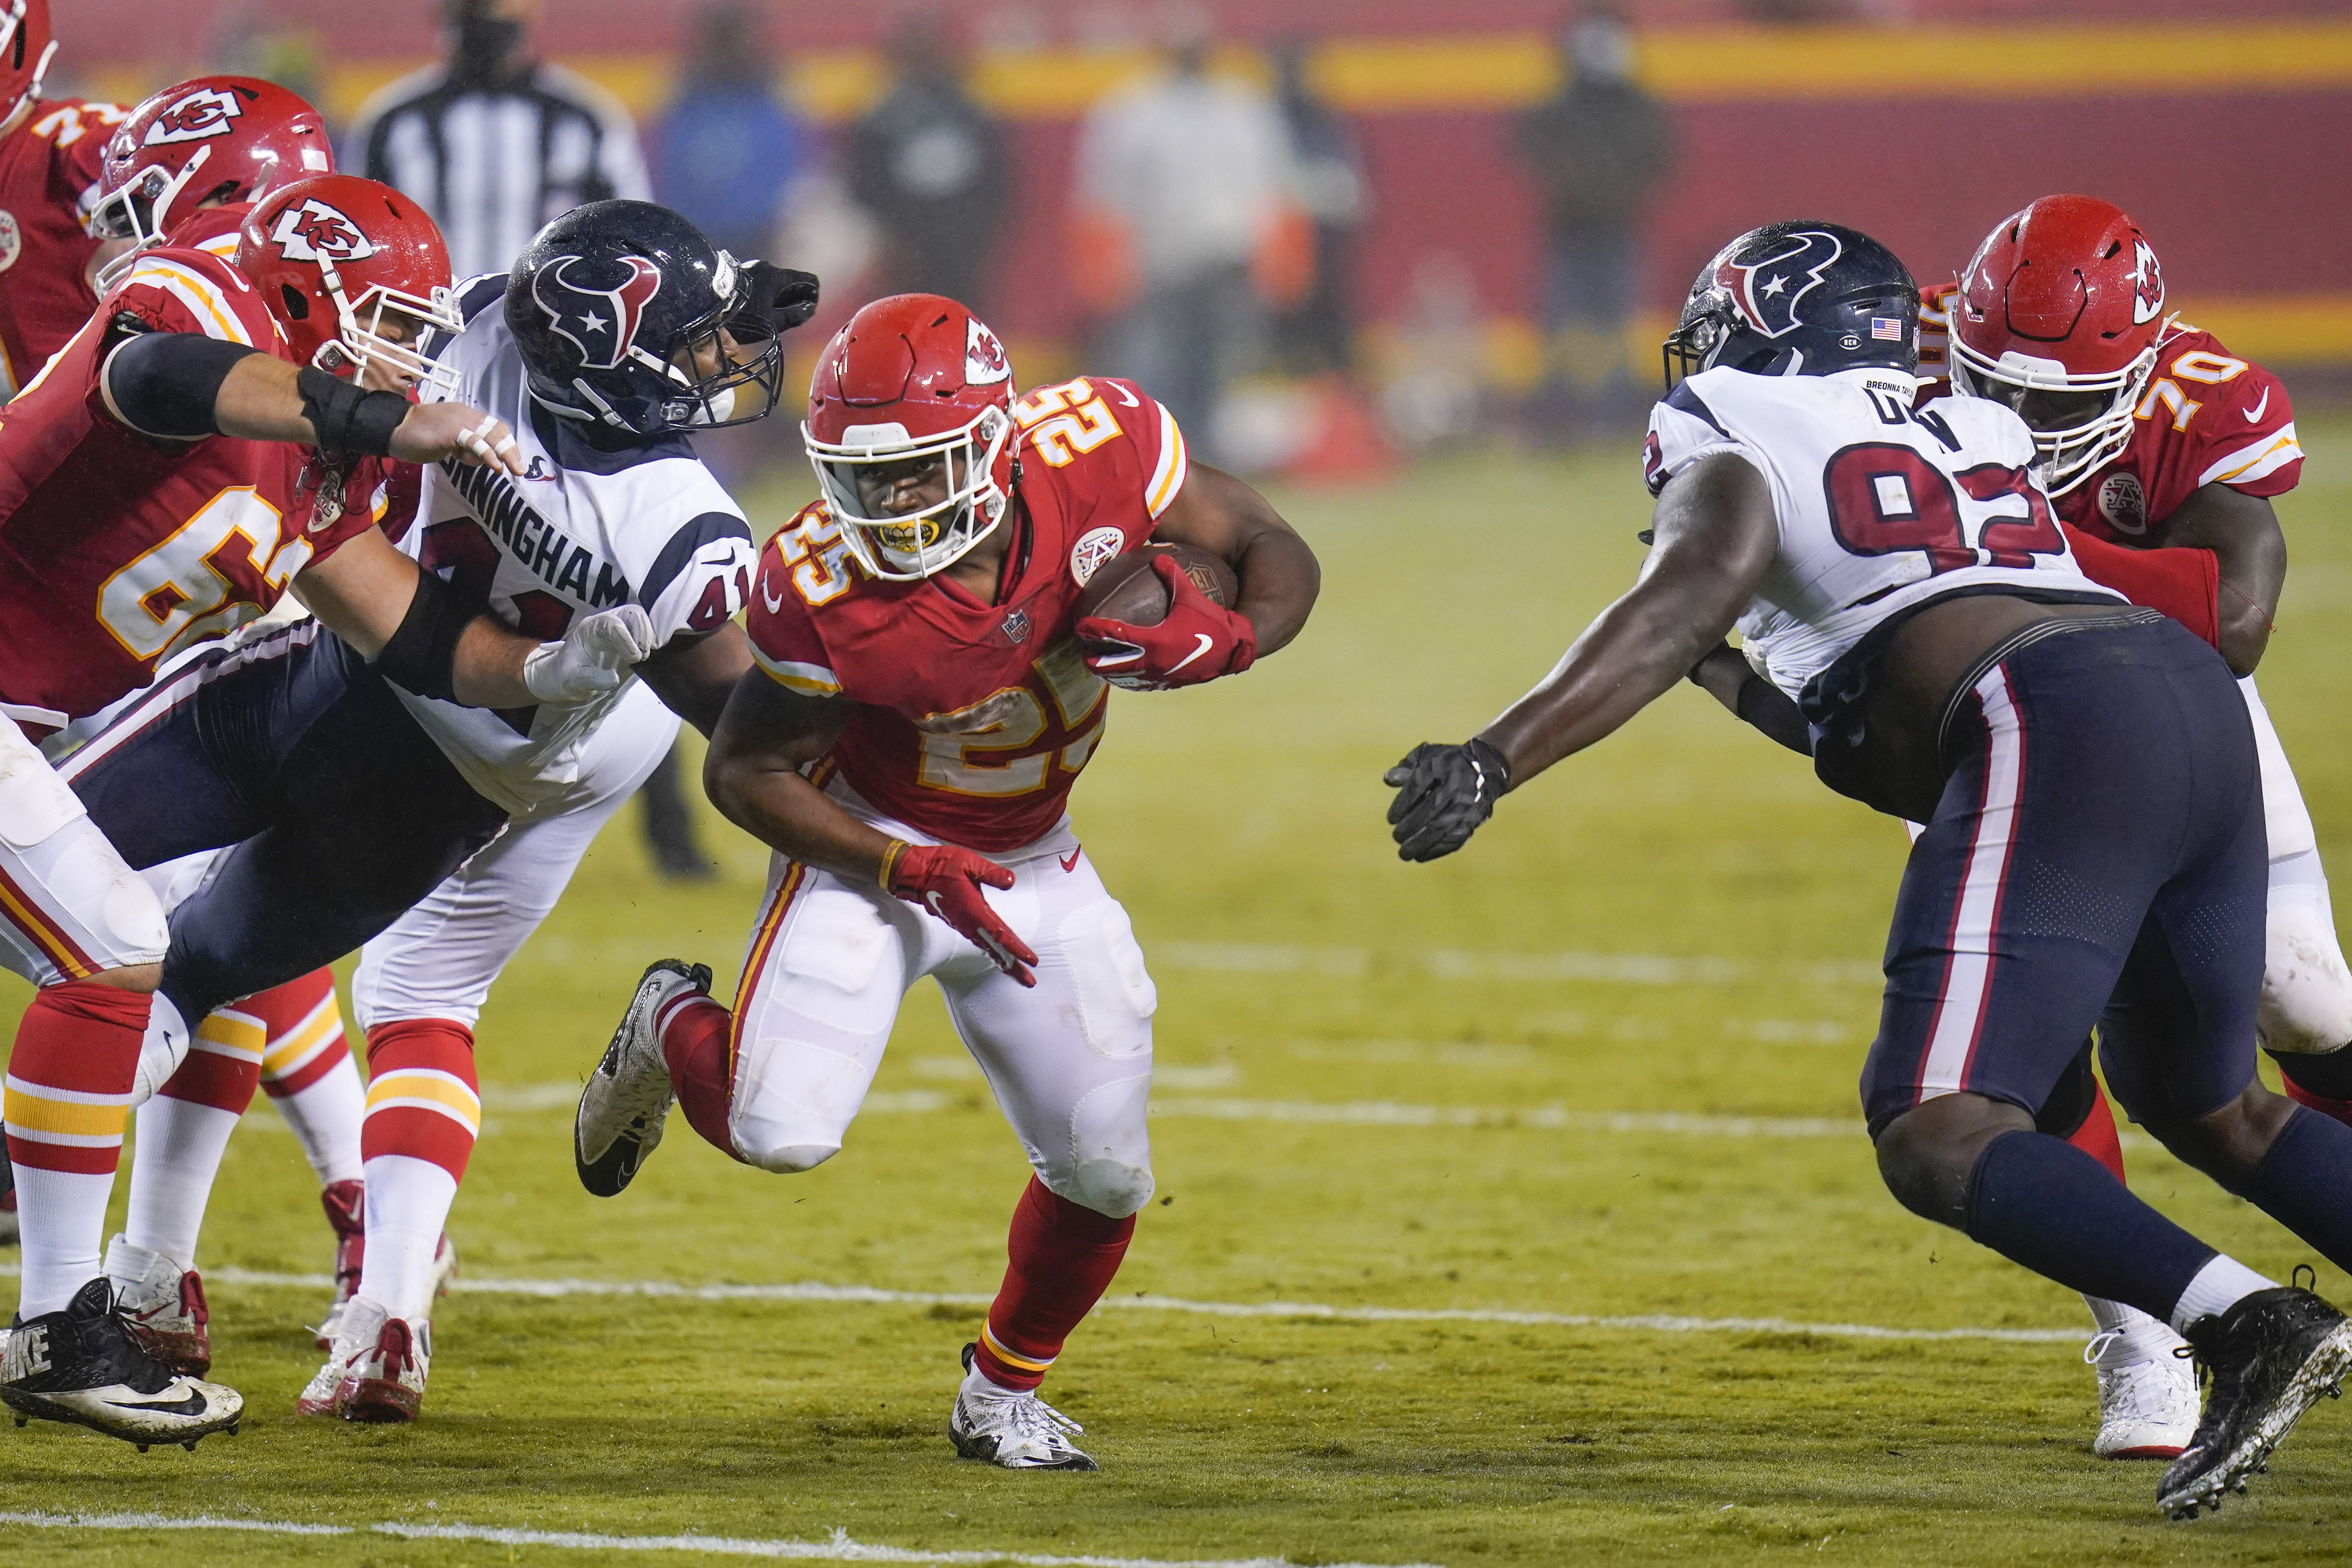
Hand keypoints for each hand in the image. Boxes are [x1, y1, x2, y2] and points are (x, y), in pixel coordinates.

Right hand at [391, 402, 524, 475]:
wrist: (394, 429)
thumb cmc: (419, 436)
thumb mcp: (449, 442)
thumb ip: (466, 447)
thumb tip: (484, 459)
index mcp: (466, 415)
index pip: (494, 427)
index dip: (507, 443)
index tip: (514, 460)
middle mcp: (466, 415)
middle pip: (497, 431)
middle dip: (511, 450)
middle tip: (520, 469)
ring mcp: (459, 422)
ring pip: (489, 436)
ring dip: (505, 453)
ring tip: (513, 469)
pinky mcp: (451, 432)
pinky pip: (474, 442)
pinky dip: (487, 454)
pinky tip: (496, 466)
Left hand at [522, 603, 655, 703]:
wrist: (570, 678)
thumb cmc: (567, 676)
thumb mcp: (571, 680)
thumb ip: (589, 679)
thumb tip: (615, 677)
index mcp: (590, 628)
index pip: (612, 622)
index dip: (626, 638)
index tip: (633, 659)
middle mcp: (607, 624)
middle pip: (632, 612)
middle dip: (642, 632)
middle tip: (642, 657)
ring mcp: (621, 630)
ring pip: (642, 619)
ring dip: (649, 636)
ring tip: (644, 658)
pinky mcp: (631, 639)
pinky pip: (647, 631)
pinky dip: (653, 641)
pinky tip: (648, 657)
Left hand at [735, 260, 820, 335]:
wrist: (706, 302)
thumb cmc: (743, 315)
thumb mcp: (771, 322)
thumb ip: (794, 315)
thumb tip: (810, 309)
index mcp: (779, 277)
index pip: (809, 280)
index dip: (812, 296)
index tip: (806, 310)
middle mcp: (769, 267)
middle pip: (792, 282)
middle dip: (794, 298)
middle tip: (788, 317)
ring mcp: (754, 267)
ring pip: (777, 282)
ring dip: (779, 296)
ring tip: (771, 313)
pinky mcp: (743, 272)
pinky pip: (764, 282)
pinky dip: (767, 293)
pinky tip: (758, 306)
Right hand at [884, 841, 1037, 985]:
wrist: (913, 874)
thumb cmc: (941, 865)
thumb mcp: (969, 862)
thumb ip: (990, 873)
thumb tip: (1010, 881)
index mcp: (974, 910)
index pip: (1000, 934)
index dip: (1017, 948)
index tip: (1032, 961)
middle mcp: (969, 922)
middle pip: (995, 949)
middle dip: (1013, 966)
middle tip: (1030, 981)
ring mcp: (963, 924)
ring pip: (987, 947)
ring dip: (1004, 961)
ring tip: (1018, 973)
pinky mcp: (959, 922)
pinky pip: (979, 941)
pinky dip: (992, 952)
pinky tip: (999, 956)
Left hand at [1077, 556, 1257, 689]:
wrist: (1234, 651)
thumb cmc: (1213, 623)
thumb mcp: (1192, 597)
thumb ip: (1173, 575)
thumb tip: (1159, 557)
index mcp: (1153, 641)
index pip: (1115, 635)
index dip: (1095, 631)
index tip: (1081, 626)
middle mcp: (1151, 663)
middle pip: (1111, 665)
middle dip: (1093, 660)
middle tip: (1082, 651)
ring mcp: (1158, 677)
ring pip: (1124, 678)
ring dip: (1108, 672)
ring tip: (1097, 666)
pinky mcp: (1168, 684)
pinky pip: (1141, 683)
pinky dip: (1129, 678)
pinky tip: (1126, 675)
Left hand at [1384, 738, 1509, 861]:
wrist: (1485, 768)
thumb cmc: (1446, 763)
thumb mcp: (1427, 756)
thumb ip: (1407, 767)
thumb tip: (1388, 779)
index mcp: (1443, 766)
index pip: (1418, 786)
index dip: (1402, 805)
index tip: (1391, 819)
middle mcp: (1458, 784)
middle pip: (1431, 809)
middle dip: (1410, 827)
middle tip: (1396, 837)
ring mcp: (1469, 804)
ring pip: (1443, 828)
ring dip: (1421, 844)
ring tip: (1404, 853)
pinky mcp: (1475, 819)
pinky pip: (1456, 839)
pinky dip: (1437, 850)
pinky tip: (1421, 856)